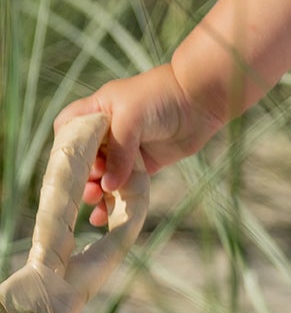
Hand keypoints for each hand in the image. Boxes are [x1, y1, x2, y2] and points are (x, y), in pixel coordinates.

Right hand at [53, 65, 224, 226]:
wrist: (202, 99)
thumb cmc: (161, 97)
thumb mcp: (131, 117)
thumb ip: (117, 152)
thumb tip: (108, 187)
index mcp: (98, 110)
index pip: (68, 128)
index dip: (64, 148)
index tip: (67, 168)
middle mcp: (109, 130)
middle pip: (84, 159)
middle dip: (81, 178)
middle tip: (89, 190)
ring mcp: (127, 149)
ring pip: (103, 176)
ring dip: (96, 192)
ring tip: (97, 203)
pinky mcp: (145, 164)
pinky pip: (125, 185)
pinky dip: (116, 200)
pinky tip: (107, 216)